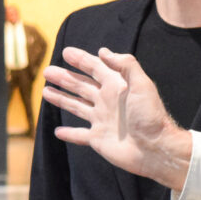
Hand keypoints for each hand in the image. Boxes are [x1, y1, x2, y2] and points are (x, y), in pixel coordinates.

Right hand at [41, 46, 192, 189]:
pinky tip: (57, 131)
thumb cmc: (150, 115)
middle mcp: (107, 102)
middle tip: (47, 71)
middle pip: (81, 86)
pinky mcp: (98, 139)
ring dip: (61, 99)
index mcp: (116, 86)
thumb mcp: (142, 84)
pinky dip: (68, 134)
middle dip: (65, 78)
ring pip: (76, 107)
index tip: (66, 52)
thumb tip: (103, 51)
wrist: (155, 148)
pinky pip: (79, 135)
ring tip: (45, 91)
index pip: (95, 68)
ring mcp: (102, 120)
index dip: (81, 60)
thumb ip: (125, 65)